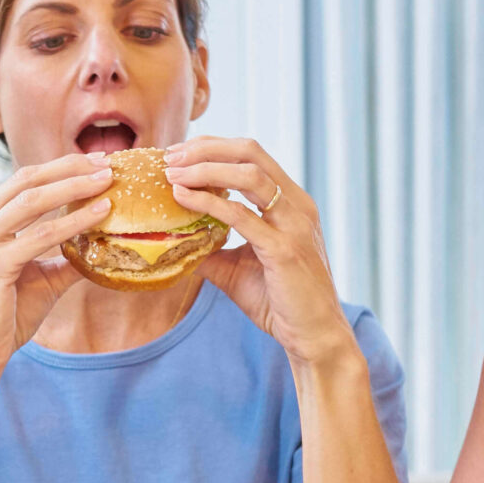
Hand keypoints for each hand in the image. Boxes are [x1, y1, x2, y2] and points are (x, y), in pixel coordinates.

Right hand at [0, 154, 111, 383]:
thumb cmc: (1, 320)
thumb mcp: (36, 279)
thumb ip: (63, 258)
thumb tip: (103, 246)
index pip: (20, 182)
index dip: (59, 168)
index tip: (94, 163)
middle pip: (26, 180)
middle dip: (70, 167)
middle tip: (107, 162)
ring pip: (32, 201)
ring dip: (74, 187)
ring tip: (107, 181)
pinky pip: (39, 237)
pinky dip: (72, 222)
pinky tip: (99, 215)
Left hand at [163, 137, 351, 366]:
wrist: (313, 335)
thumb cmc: (279, 301)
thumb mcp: (237, 268)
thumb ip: (211, 249)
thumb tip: (173, 242)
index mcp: (291, 203)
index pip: (252, 155)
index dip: (214, 147)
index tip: (179, 153)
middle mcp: (296, 205)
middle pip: (251, 153)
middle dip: (206, 148)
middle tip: (171, 156)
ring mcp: (293, 225)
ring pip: (249, 175)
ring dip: (205, 169)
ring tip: (173, 174)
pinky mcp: (284, 249)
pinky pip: (242, 215)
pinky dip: (209, 202)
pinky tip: (183, 198)